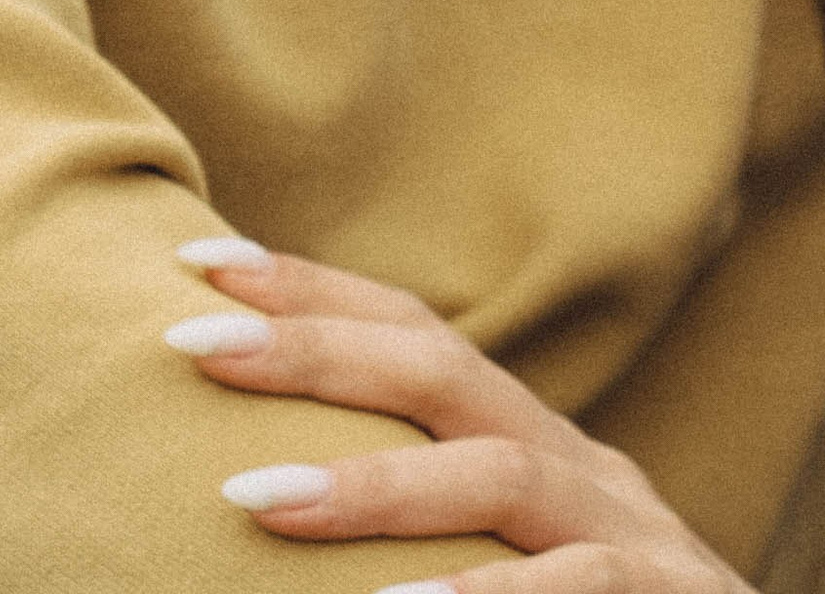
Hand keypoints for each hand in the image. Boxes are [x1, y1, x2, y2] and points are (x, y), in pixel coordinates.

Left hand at [165, 237, 750, 591]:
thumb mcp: (506, 574)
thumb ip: (421, 531)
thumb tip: (259, 498)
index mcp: (536, 454)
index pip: (420, 341)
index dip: (315, 294)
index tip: (196, 263)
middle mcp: (582, 471)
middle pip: (448, 373)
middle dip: (317, 348)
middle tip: (193, 343)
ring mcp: (631, 533)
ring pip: (500, 477)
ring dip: (372, 490)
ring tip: (251, 502)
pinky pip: (576, 589)